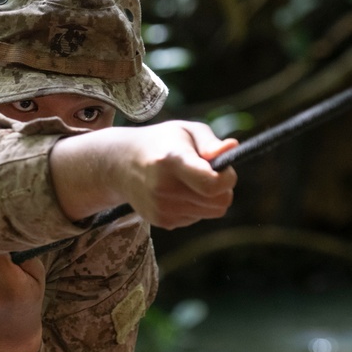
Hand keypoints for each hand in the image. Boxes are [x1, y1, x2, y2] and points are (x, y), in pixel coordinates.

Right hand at [115, 120, 237, 228]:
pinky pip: (196, 218)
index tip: (223, 168)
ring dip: (208, 198)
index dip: (227, 178)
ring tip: (189, 181)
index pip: (212, 185)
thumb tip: (231, 148)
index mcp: (172, 161)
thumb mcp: (185, 131)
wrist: (121, 164)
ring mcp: (162, 208)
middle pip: (219, 203)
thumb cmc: (160, 143)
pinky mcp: (161, 221)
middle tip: (208, 174)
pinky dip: (194, 206)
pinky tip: (177, 192)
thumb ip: (210, 141)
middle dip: (223, 189)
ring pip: (211, 212)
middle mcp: (165, 188)